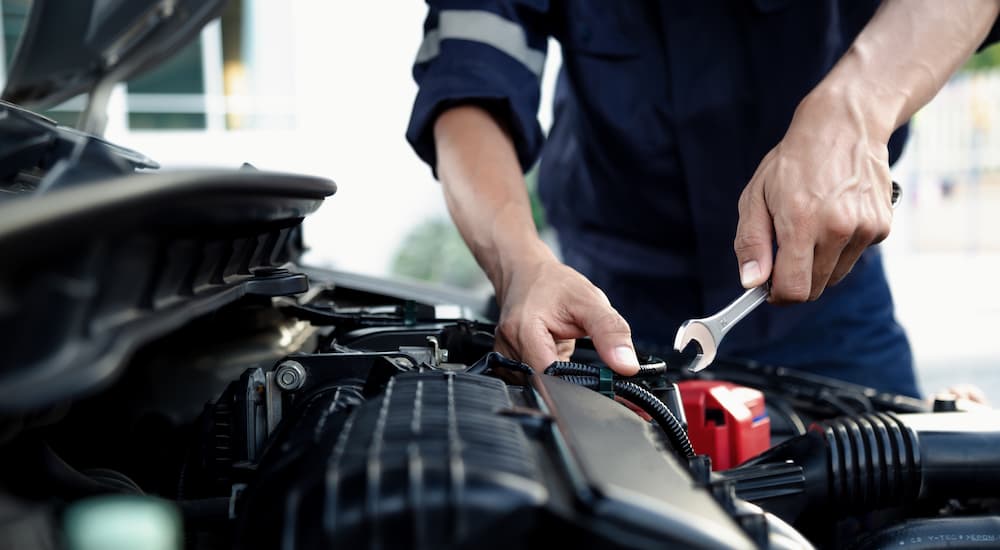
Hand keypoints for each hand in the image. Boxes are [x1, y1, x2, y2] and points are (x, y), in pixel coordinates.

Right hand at [494, 254, 639, 375]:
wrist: (526, 273)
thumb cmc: (554, 284)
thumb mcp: (590, 301)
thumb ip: (610, 333)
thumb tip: (627, 366)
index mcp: (524, 330)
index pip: (548, 378)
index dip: (576, 388)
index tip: (600, 386)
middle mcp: (508, 346)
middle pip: (542, 386)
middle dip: (571, 385)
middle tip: (591, 371)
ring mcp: (504, 356)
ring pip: (536, 387)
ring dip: (559, 381)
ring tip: (570, 357)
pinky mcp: (507, 362)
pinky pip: (531, 381)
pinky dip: (549, 377)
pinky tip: (557, 360)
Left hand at [734, 89, 895, 302]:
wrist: (843, 126)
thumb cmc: (792, 162)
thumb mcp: (756, 196)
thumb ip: (751, 243)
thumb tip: (751, 283)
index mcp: (801, 222)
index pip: (794, 289)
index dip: (778, 294)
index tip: (769, 287)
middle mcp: (837, 228)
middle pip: (814, 288)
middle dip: (796, 278)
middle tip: (786, 249)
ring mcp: (864, 228)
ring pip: (834, 275)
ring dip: (819, 263)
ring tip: (812, 225)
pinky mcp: (882, 226)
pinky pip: (854, 256)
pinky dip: (841, 247)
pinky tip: (835, 216)